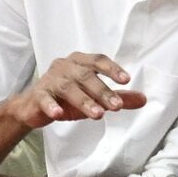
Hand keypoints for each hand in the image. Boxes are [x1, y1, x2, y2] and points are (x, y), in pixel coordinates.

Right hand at [8, 53, 145, 128]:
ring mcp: (50, 79)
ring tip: (98, 115)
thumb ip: (118, 98)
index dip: (112, 69)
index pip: (98, 61)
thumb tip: (144, 99)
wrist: (33, 107)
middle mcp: (65, 66)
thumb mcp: (95, 98)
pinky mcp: (38, 94)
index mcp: (80, 62)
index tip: (126, 80)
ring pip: (68, 87)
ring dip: (84, 100)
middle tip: (117, 107)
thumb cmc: (67, 98)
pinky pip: (45, 98)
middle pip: (85, 75)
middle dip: (102, 91)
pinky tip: (58, 114)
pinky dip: (51, 105)